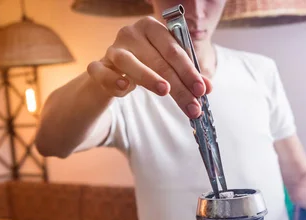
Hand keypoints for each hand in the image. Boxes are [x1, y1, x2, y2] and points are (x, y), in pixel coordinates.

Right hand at [86, 16, 211, 118]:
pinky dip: (112, 79)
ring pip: (129, 62)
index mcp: (152, 28)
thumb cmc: (146, 66)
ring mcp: (112, 49)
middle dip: (178, 86)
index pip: (174, 49)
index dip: (189, 71)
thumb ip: (187, 76)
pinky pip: (102, 73)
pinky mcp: (97, 66)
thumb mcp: (168, 69)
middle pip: (158, 60)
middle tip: (192, 106)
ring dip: (148, 77)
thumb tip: (207, 88)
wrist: (113, 74)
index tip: (202, 90)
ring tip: (164, 91)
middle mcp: (131, 33)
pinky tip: (124, 87)